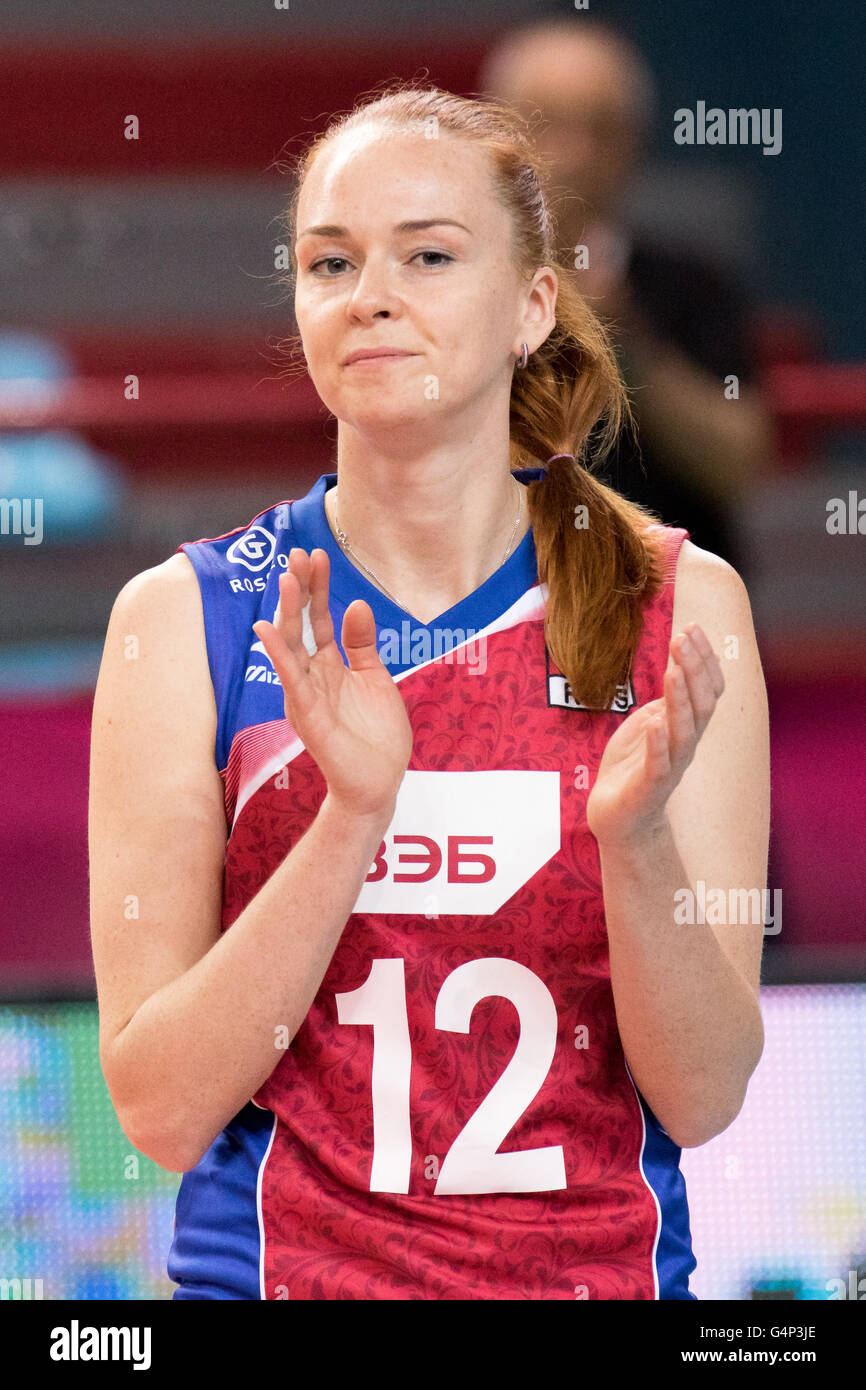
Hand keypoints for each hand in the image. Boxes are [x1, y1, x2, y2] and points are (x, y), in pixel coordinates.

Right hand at [252, 547, 412, 817]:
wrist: (379, 783)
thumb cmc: (376, 735)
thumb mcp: (374, 678)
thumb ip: (362, 643)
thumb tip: (356, 603)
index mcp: (329, 666)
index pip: (319, 618)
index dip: (318, 587)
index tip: (318, 554)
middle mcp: (312, 677)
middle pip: (301, 625)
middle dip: (300, 589)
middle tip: (298, 553)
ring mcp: (306, 696)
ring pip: (292, 647)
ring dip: (288, 612)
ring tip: (287, 579)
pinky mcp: (307, 716)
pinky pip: (291, 680)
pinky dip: (279, 654)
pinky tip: (267, 629)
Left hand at [585, 623, 724, 846]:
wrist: (618, 817)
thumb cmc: (633, 766)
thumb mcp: (650, 722)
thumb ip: (667, 699)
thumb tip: (680, 665)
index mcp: (686, 726)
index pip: (707, 689)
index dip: (704, 659)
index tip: (692, 627)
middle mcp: (685, 745)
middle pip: (701, 704)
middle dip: (694, 669)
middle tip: (681, 636)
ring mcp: (670, 767)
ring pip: (685, 731)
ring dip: (680, 699)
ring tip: (673, 669)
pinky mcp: (649, 788)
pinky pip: (658, 765)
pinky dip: (658, 744)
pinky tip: (654, 723)